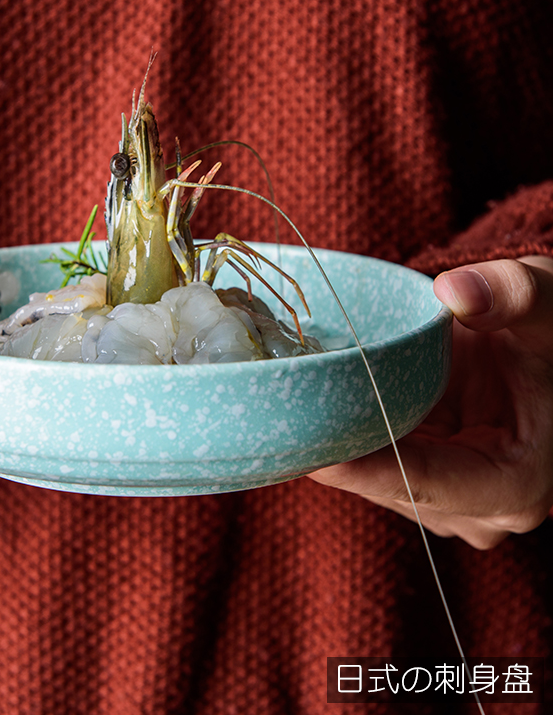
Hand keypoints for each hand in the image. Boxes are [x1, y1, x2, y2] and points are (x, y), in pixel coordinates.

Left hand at [309, 255, 552, 548]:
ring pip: (371, 479)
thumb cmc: (551, 332)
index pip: (422, 484)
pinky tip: (307, 404)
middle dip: (334, 451)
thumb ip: (514, 294)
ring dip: (332, 443)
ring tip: (282, 405)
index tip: (306, 450)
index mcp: (515, 483)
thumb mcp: (549, 302)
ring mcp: (446, 497)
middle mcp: (478, 507)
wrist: (544, 349)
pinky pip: (371, 462)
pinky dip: (342, 434)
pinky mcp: (422, 476)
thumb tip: (454, 292)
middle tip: (274, 413)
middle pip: (386, 486)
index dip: (361, 469)